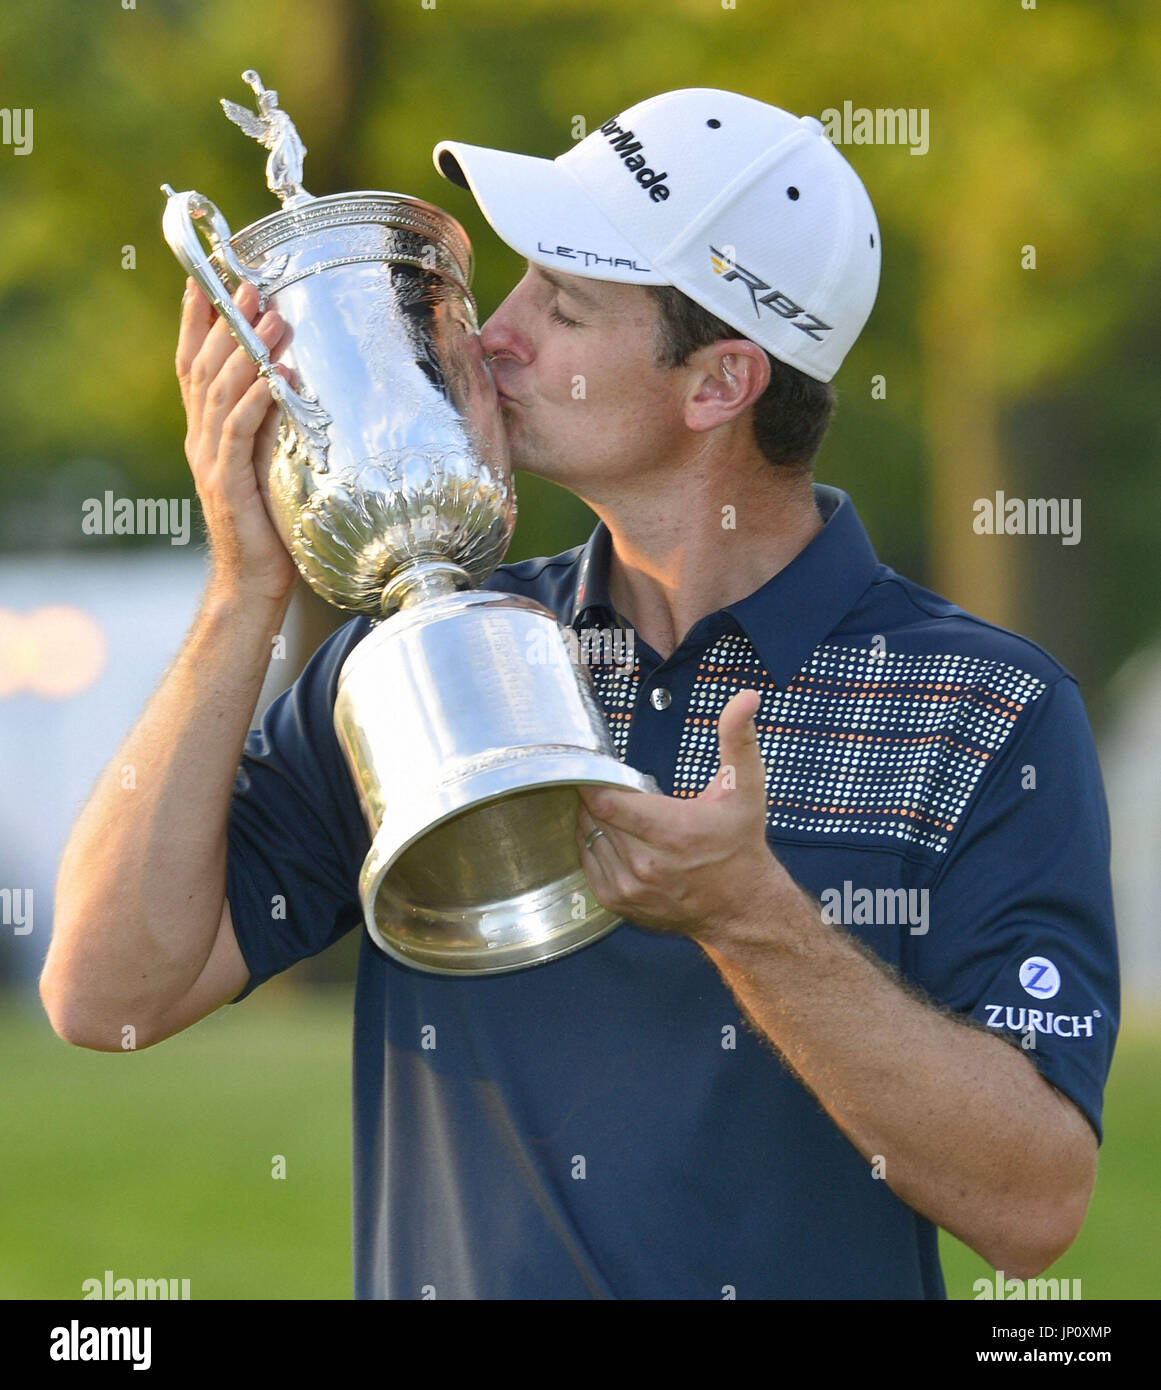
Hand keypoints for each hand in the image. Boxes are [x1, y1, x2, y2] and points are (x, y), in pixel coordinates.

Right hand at [176, 276, 297, 605]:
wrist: (253, 584)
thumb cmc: (270, 526)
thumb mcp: (270, 463)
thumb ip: (271, 426)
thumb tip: (295, 382)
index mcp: (206, 432)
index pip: (193, 363)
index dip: (196, 320)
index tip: (207, 277)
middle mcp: (201, 440)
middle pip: (203, 367)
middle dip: (225, 321)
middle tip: (251, 284)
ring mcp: (210, 461)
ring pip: (220, 392)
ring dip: (246, 352)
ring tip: (273, 318)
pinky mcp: (227, 484)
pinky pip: (238, 431)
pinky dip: (257, 399)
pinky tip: (279, 378)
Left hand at [576, 688, 785, 946]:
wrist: (742, 908)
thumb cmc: (741, 843)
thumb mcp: (745, 788)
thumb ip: (739, 739)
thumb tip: (748, 696)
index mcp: (673, 832)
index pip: (605, 803)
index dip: (590, 781)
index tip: (591, 767)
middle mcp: (646, 864)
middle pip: (593, 818)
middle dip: (595, 797)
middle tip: (606, 784)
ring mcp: (630, 888)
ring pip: (587, 839)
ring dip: (593, 821)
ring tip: (612, 809)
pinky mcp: (620, 903)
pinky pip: (588, 864)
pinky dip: (594, 846)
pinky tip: (613, 835)